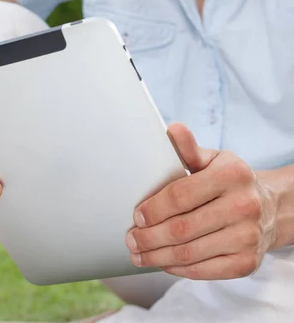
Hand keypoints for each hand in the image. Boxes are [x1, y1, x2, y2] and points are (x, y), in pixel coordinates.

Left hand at [126, 123, 278, 279]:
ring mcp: (247, 237)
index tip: (136, 215)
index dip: (154, 208)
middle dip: (150, 237)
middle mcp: (243, 206)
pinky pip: (204, 271)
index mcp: (231, 175)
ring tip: (139, 254)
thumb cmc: (231, 180)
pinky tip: (163, 262)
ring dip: (158, 256)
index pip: (181, 195)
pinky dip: (178, 269)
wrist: (269, 207)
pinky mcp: (246, 262)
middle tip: (131, 239)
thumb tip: (172, 130)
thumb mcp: (213, 159)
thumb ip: (189, 149)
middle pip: (182, 228)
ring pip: (190, 253)